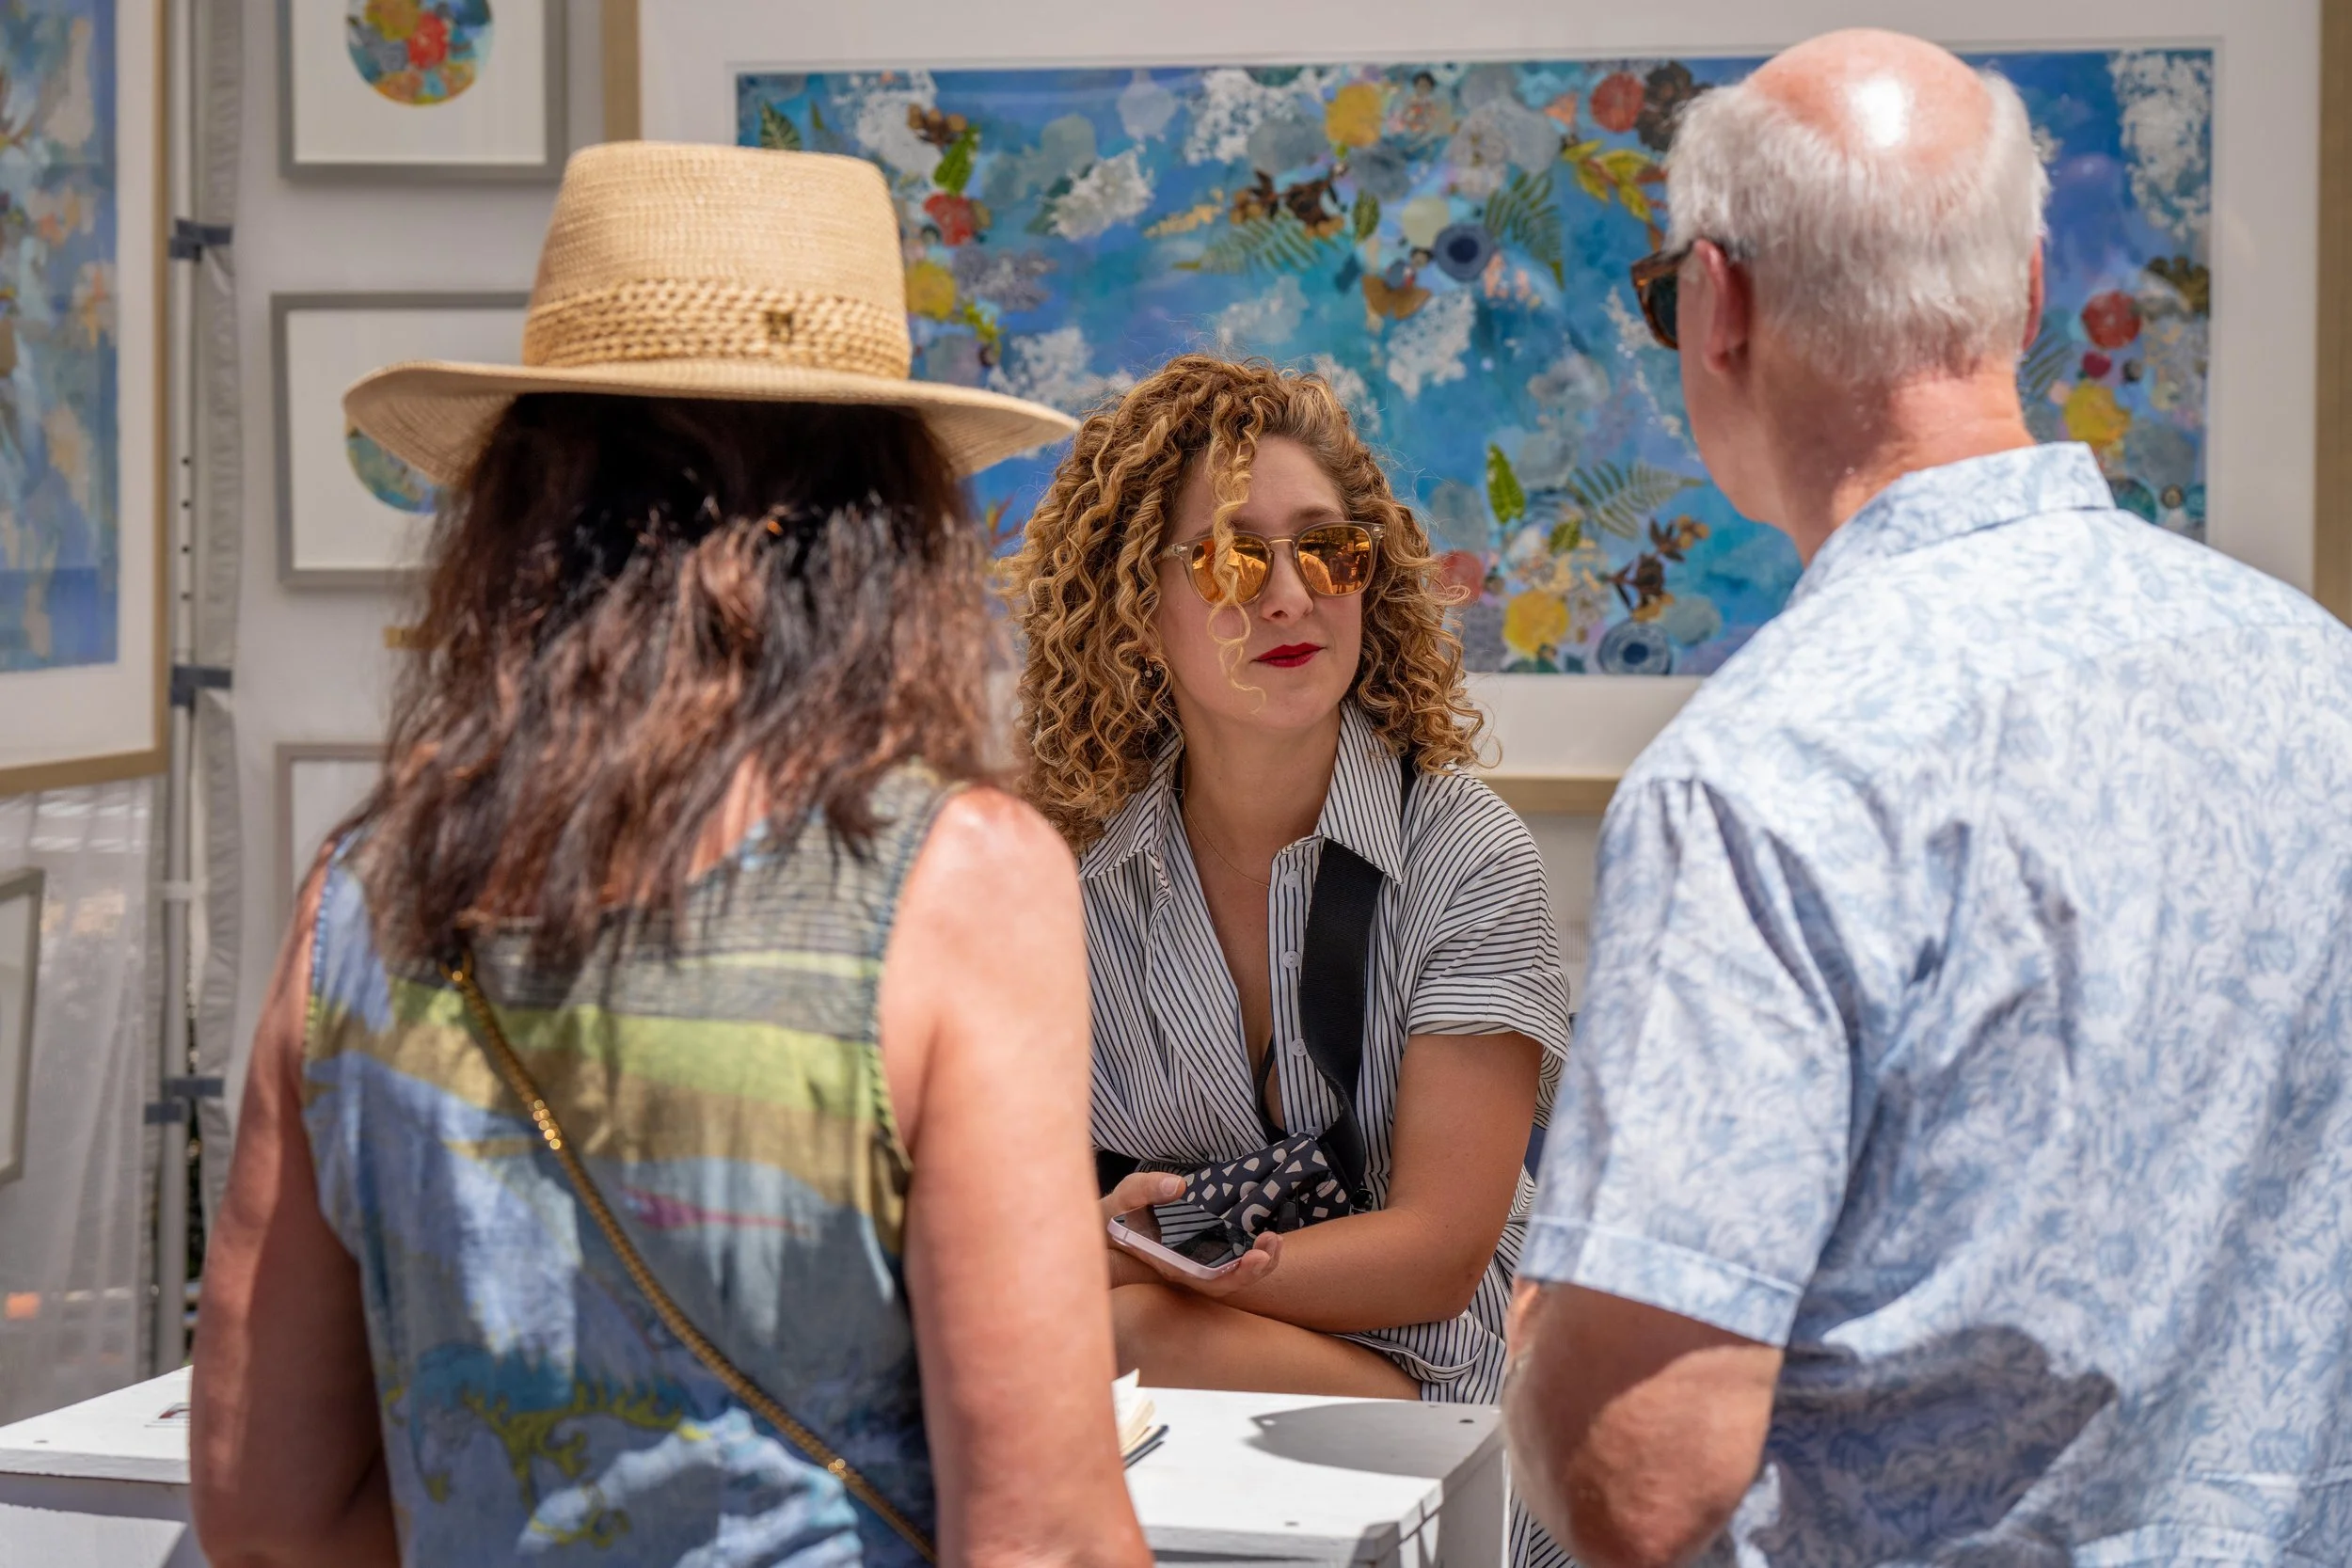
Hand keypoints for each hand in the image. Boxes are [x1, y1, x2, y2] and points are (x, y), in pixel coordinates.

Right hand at [1100, 1171, 1281, 1296]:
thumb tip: (1178, 1185)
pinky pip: (1227, 1265)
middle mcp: (1182, 1273)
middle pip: (1225, 1284)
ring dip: (1257, 1263)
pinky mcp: (1197, 1257)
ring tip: (1275, 1240)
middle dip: (1256, 1269)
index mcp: (1167, 1265)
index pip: (1206, 1282)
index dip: (1235, 1275)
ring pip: (1230, 1277)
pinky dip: (1249, 1255)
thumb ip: (1146, 1189)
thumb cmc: (1114, 1216)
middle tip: (1274, 1243)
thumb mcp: (1124, 1197)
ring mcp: (1191, 1267)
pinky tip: (1264, 1240)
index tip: (1257, 1257)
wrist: (1103, 1231)